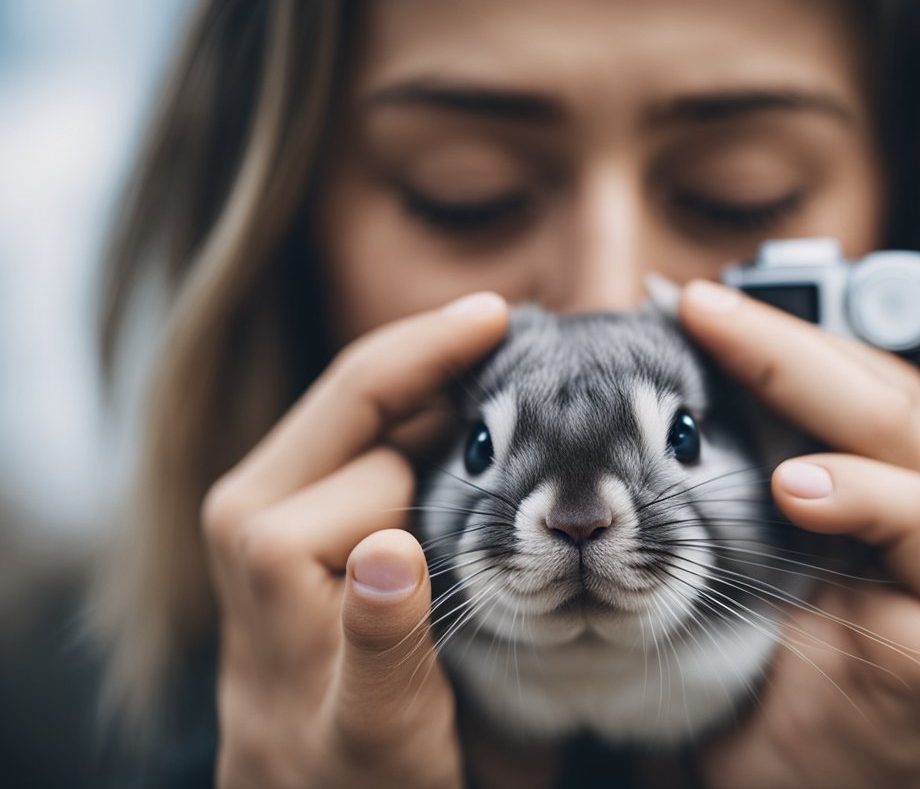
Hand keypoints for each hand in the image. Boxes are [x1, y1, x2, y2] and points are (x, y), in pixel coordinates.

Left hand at [200, 292, 509, 788]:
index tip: (510, 316)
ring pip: (373, 416)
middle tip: (526, 328)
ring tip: (515, 374)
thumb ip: (380, 644)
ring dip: (442, 392)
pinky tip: (476, 417)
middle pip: (365, 392)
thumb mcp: (375, 733)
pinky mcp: (296, 521)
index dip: (437, 352)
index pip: (367, 407)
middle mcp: (253, 507)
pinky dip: (428, 422)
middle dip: (444, 357)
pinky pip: (370, 448)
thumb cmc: (351, 777)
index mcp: (267, 537)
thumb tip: (393, 551)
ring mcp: (271, 511)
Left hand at [679, 281, 919, 788]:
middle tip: (694, 304)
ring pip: (909, 440)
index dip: (784, 332)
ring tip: (725, 350)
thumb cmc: (766, 661)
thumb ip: (762, 460)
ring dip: (806, 385)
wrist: (779, 785)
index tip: (693, 300)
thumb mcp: (760, 539)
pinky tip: (792, 484)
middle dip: (780, 341)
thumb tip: (694, 353)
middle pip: (887, 391)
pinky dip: (858, 492)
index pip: (866, 378)